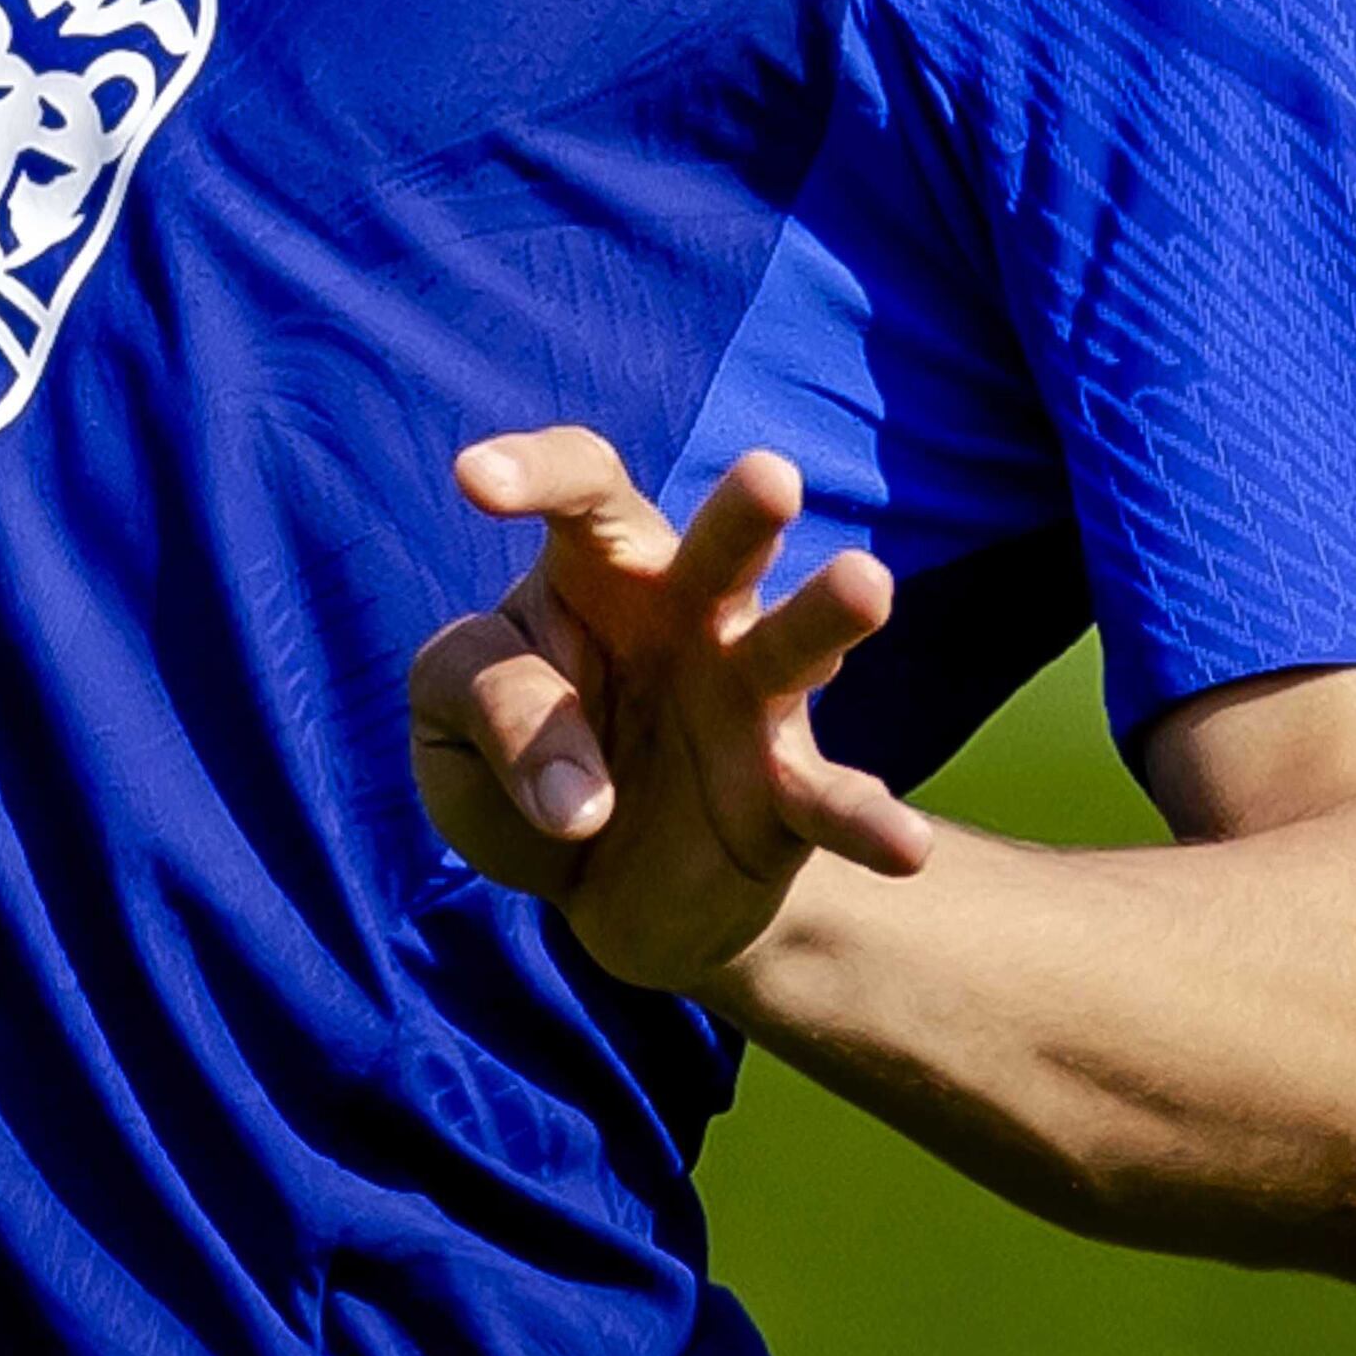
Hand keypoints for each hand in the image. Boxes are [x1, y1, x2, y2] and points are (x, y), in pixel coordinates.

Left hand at [404, 429, 931, 1000]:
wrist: (594, 883)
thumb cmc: (515, 757)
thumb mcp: (450, 723)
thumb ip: (488, 706)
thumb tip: (576, 794)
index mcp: (598, 566)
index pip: (580, 488)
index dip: (535, 472)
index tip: (472, 481)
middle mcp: (691, 613)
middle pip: (722, 545)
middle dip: (746, 510)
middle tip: (769, 476)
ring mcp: (751, 700)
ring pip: (796, 644)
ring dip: (830, 616)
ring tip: (868, 584)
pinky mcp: (787, 797)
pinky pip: (832, 803)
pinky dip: (869, 820)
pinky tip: (905, 847)